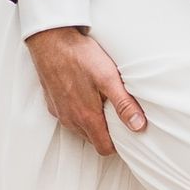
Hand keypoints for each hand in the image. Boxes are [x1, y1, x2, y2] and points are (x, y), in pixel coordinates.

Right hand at [25, 26, 144, 155]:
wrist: (51, 40)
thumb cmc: (80, 56)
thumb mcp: (108, 78)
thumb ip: (123, 104)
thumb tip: (138, 126)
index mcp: (87, 117)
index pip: (104, 148)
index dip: (117, 144)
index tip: (126, 131)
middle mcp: (71, 120)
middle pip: (93, 140)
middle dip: (106, 132)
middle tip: (116, 112)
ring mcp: (59, 112)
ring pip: (80, 129)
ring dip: (91, 122)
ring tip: (101, 101)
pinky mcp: (52, 103)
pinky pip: (68, 116)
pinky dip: (78, 111)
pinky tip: (84, 93)